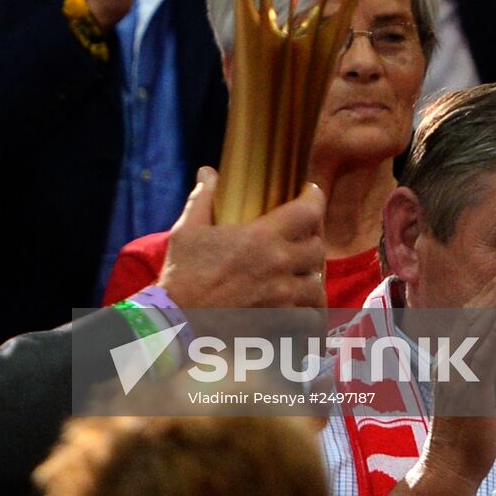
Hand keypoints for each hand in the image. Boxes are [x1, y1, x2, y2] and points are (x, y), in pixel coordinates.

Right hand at [158, 168, 325, 308]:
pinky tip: (301, 311)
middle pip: (318, 248)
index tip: (309, 194)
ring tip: (300, 277)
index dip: (314, 199)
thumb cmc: (181, 273)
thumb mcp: (188, 229)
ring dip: (311, 279)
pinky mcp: (279, 323)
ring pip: (317, 285)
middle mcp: (278, 265)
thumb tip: (207, 172)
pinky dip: (309, 315)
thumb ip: (203, 198)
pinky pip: (311, 320)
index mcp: (261, 237)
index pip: (308, 211)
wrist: (176, 320)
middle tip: (301, 240)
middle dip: (312, 242)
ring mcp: (282, 297)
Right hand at [386, 265, 495, 495]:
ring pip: (475, 328)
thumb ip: (476, 364)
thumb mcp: (470, 390)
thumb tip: (491, 343)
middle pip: (471, 314)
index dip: (488, 294)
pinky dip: (490, 336)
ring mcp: (456, 373)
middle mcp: (448, 359)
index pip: (468, 317)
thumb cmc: (465, 430)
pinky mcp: (467, 390)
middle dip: (494, 288)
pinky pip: (479, 357)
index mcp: (448, 357)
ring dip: (495, 301)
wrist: (450, 463)